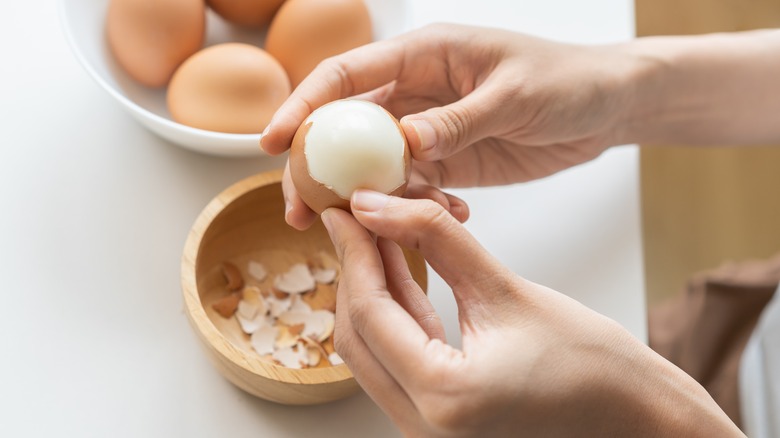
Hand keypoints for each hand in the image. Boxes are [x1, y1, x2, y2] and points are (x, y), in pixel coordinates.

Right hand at [262, 23, 638, 229]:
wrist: (606, 107)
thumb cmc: (566, 81)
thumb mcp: (514, 96)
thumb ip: (459, 119)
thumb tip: (404, 143)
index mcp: (424, 56)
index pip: (347, 77)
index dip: (304, 106)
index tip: (272, 142)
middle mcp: (416, 92)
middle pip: (347, 129)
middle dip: (317, 168)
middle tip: (297, 211)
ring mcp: (430, 129)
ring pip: (375, 165)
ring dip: (363, 199)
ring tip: (359, 232)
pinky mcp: (449, 161)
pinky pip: (415, 188)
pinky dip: (417, 208)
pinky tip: (442, 220)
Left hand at [322, 190, 742, 436]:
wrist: (635, 418)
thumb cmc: (594, 365)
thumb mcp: (506, 288)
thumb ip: (436, 240)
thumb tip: (380, 205)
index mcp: (443, 398)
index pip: (370, 312)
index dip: (352, 252)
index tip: (345, 210)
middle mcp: (425, 429)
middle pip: (358, 337)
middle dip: (354, 272)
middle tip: (357, 220)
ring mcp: (429, 434)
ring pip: (372, 353)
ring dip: (372, 295)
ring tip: (377, 238)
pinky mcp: (439, 424)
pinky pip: (399, 366)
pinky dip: (396, 320)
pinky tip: (401, 275)